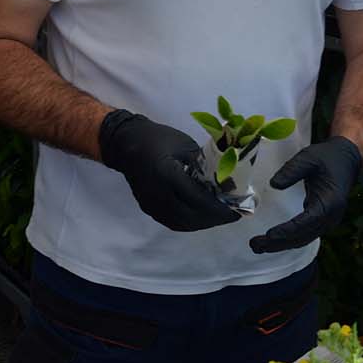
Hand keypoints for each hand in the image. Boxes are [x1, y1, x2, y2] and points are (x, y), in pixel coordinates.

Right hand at [99, 110, 240, 231]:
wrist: (125, 143)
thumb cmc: (156, 138)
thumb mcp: (185, 145)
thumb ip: (203, 165)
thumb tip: (224, 179)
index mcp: (168, 175)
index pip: (198, 200)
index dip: (219, 208)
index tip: (237, 210)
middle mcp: (159, 195)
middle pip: (191, 217)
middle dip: (214, 218)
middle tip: (232, 214)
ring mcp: (151, 204)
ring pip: (182, 223)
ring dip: (203, 222)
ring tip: (219, 216)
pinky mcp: (148, 208)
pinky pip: (172, 222)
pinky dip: (190, 222)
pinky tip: (201, 215)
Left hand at [249, 137, 362, 253]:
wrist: (347, 161)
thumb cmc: (328, 158)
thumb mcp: (309, 158)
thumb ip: (292, 170)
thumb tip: (274, 185)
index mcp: (329, 203)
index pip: (306, 222)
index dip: (287, 230)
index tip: (269, 234)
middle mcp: (330, 217)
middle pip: (302, 236)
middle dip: (278, 243)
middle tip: (255, 244)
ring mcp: (327, 222)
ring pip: (302, 239)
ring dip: (280, 245)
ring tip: (257, 246)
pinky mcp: (321, 221)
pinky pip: (304, 235)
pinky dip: (288, 240)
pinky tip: (272, 241)